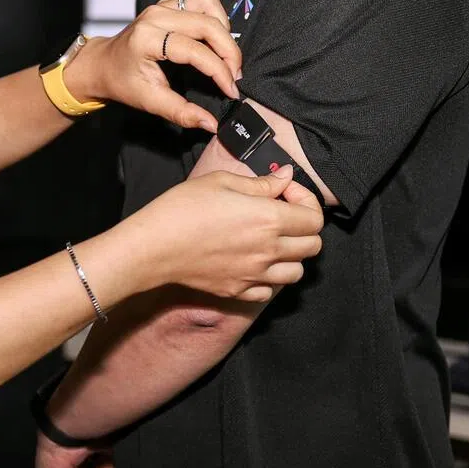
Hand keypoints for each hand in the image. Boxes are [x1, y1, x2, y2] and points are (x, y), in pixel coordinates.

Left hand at [65, 0, 240, 130]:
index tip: (231, 90)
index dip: (220, 71)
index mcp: (147, 39)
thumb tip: (211, 123)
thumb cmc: (122, 81)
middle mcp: (156, 16)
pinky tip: (213, 33)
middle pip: (208, 24)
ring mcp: (162, 5)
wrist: (103, 64)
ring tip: (224, 54)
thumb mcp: (150, 102)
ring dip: (224, 27)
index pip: (196, 51)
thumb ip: (182, 113)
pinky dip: (214, 11)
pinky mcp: (168, 1)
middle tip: (234, 75)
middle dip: (229, 51)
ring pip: (208, 2)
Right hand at [128, 167, 323, 300]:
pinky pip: (270, 289)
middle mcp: (268, 251)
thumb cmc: (182, 208)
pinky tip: (253, 259)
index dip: (306, 200)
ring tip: (270, 238)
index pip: (314, 217)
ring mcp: (255, 275)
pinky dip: (270, 276)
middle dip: (304, 226)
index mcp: (268, 219)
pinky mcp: (239, 290)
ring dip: (292, 254)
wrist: (154, 246)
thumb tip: (285, 177)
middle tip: (281, 212)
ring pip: (297, 272)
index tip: (285, 192)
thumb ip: (260, 182)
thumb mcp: (221, 181)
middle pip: (313, 246)